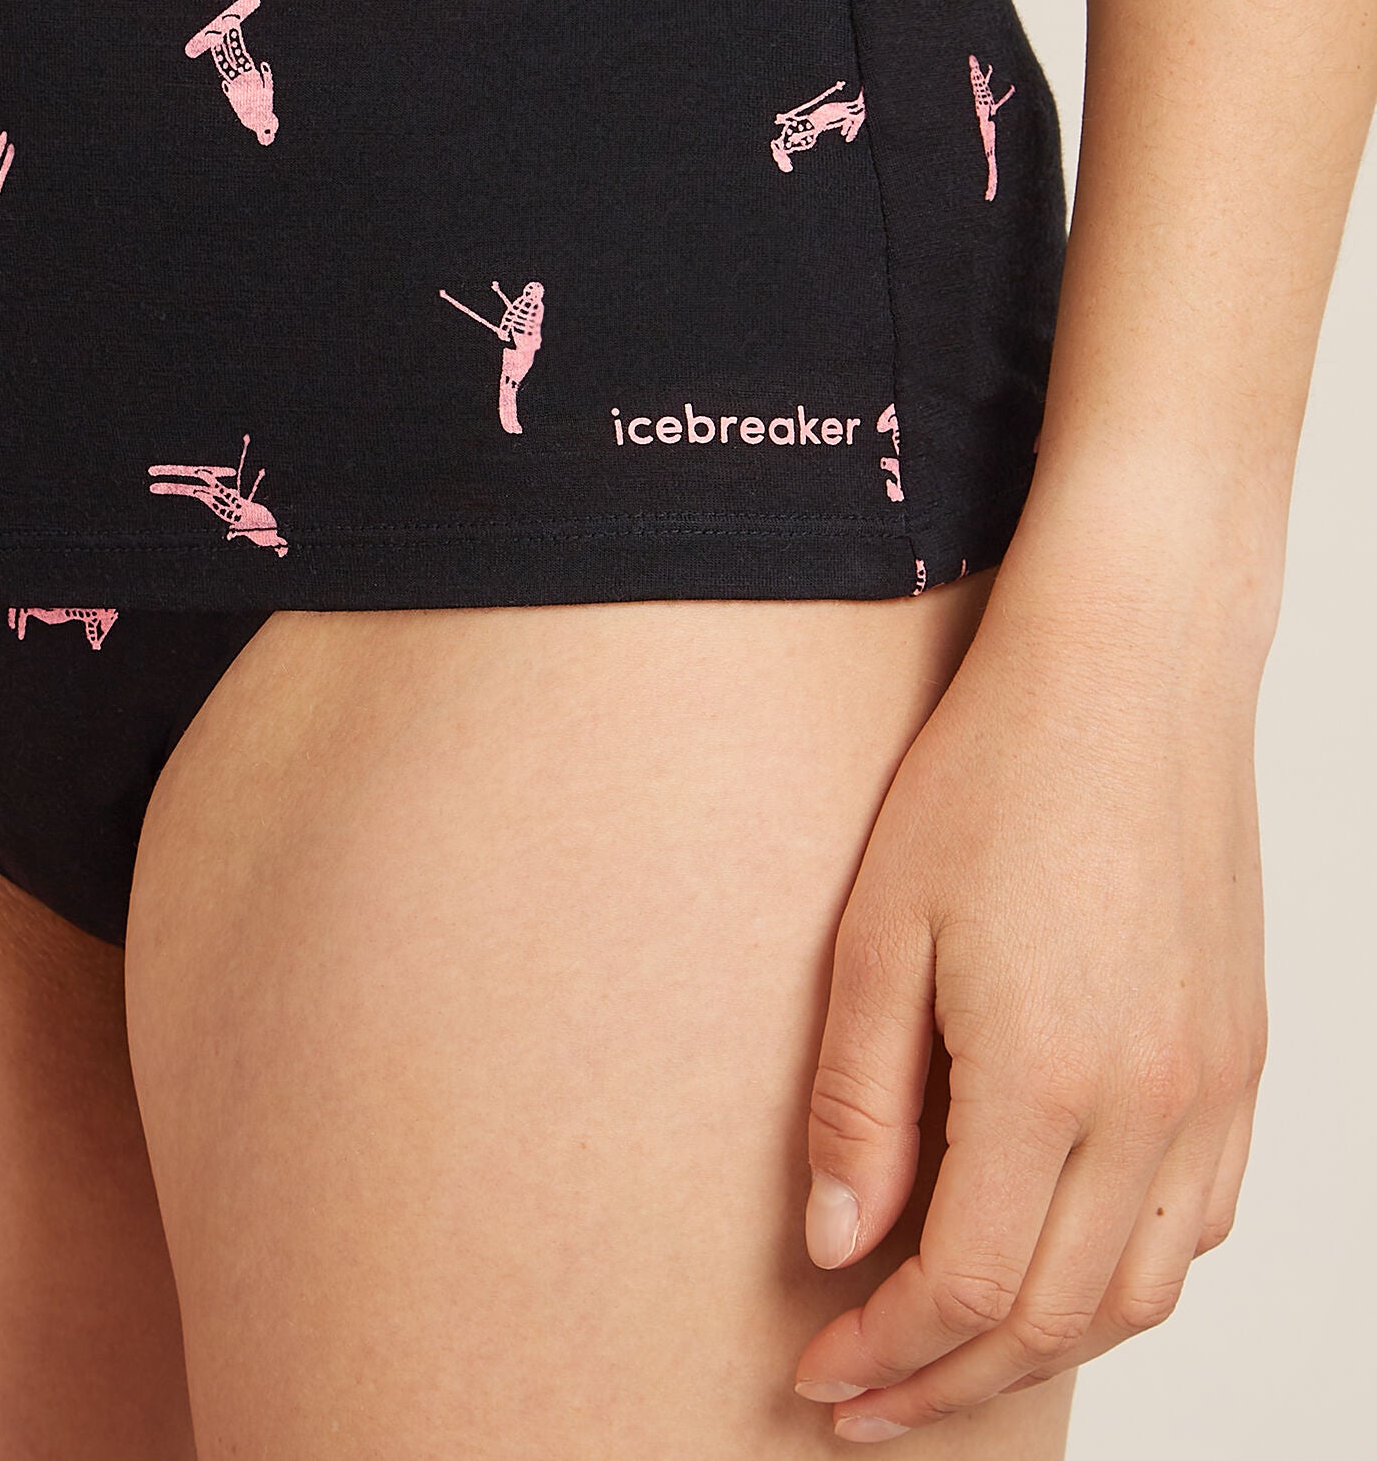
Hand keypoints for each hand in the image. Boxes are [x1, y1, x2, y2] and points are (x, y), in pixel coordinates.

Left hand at [792, 547, 1269, 1441]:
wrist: (1131, 672)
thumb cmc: (992, 773)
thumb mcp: (881, 929)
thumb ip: (861, 1102)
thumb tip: (840, 1247)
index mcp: (1048, 1077)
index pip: (966, 1289)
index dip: (886, 1353)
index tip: (816, 1372)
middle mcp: (1154, 1104)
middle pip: (1055, 1317)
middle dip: (948, 1379)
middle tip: (863, 1398)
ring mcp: (1215, 1084)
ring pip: (1141, 1291)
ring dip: (1041, 1348)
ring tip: (949, 1354)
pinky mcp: (1243, 1055)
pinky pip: (1199, 1221)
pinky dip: (1125, 1278)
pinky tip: (1059, 1263)